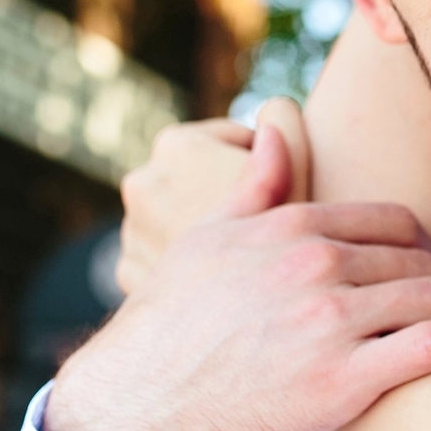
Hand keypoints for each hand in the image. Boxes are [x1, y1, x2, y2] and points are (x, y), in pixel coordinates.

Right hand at [47, 117, 430, 430]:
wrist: (137, 402)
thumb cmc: (171, 323)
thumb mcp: (205, 238)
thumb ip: (253, 183)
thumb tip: (273, 126)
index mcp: (290, 227)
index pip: (391, 221)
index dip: (421, 244)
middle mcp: (315, 265)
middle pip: (418, 259)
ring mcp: (331, 323)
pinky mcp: (344, 381)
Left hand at [116, 100, 309, 292]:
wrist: (260, 319)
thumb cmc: (287, 238)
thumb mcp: (301, 163)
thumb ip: (285, 120)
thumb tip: (270, 111)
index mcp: (176, 145)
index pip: (235, 144)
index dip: (274, 171)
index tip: (289, 200)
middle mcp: (142, 183)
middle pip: (204, 181)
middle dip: (231, 198)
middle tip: (272, 232)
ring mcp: (130, 232)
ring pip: (183, 220)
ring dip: (209, 232)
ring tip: (251, 262)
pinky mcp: (129, 276)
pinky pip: (166, 262)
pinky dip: (190, 271)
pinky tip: (225, 286)